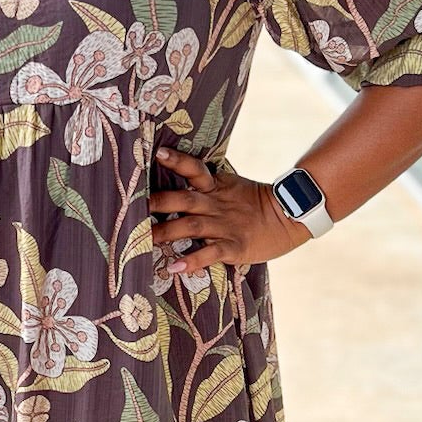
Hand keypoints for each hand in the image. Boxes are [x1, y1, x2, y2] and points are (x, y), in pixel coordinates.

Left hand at [149, 144, 311, 274]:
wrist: (290, 217)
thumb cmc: (254, 203)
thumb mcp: (230, 186)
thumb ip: (205, 184)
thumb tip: (176, 181)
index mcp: (216, 186)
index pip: (194, 169)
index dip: (176, 161)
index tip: (157, 153)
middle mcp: (216, 204)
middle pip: (184, 200)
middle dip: (158, 203)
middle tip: (132, 207)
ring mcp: (225, 226)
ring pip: (190, 227)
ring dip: (166, 233)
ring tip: (143, 240)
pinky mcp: (235, 247)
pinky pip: (210, 253)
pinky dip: (191, 261)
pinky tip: (174, 268)